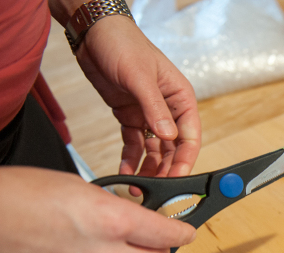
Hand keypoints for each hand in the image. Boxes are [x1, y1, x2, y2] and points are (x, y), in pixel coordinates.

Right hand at [0, 167, 195, 252]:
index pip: (168, 234)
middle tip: (154, 235)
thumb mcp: (79, 186)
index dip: (182, 230)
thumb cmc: (16, 196)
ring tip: (125, 244)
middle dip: (161, 248)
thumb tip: (137, 217)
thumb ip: (116, 206)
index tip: (185, 229)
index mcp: (111, 222)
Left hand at [74, 15, 200, 185]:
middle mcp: (168, 110)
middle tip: (156, 188)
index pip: (190, 136)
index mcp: (181, 99)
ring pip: (155, 150)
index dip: (185, 160)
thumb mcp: (140, 77)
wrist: (94, 33)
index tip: (177, 178)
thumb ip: (155, 108)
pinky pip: (134, 145)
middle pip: (174, 149)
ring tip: (139, 186)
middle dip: (166, 169)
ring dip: (148, 168)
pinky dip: (131, 159)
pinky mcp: (130, 118)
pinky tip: (125, 172)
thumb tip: (169, 136)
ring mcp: (149, 115)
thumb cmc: (124, 45)